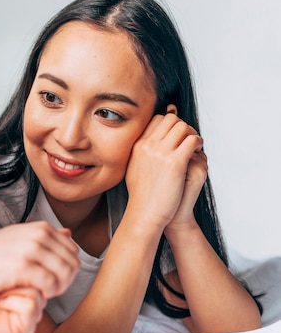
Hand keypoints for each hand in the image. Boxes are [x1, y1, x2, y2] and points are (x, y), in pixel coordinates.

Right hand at [0, 221, 78, 299]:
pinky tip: (37, 294)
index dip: (67, 267)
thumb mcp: (21, 238)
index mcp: (41, 228)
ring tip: (45, 293)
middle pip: (73, 263)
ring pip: (65, 274)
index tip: (53, 277)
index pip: (73, 250)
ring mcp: (31, 250)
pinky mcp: (24, 266)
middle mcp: (38, 235)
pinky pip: (51, 284)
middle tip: (51, 288)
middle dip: (66, 279)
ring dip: (59, 288)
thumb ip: (46, 236)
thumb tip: (69, 232)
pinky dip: (48, 293)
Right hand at [125, 110, 202, 229]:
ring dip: (192, 133)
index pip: (156, 120)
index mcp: (137, 146)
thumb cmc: (141, 195)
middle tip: (188, 140)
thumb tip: (148, 142)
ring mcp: (161, 153)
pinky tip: (197, 151)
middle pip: (171, 120)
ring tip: (194, 146)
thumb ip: (141, 152)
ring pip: (183, 127)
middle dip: (183, 126)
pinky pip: (192, 140)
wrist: (144, 213)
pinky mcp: (175, 162)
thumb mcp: (134, 168)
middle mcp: (148, 146)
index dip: (170, 124)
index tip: (176, 135)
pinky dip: (198, 142)